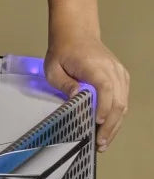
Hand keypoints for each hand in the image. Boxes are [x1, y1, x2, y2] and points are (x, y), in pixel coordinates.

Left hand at [45, 35, 129, 151]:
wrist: (77, 35)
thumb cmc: (63, 52)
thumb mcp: (53, 69)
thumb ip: (65, 84)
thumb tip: (77, 98)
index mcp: (95, 66)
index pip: (105, 88)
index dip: (104, 106)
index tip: (98, 122)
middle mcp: (112, 70)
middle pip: (118, 101)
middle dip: (110, 124)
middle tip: (100, 143)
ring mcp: (120, 74)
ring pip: (123, 103)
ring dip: (115, 124)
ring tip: (104, 141)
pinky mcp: (122, 79)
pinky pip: (123, 99)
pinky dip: (117, 115)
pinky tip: (108, 128)